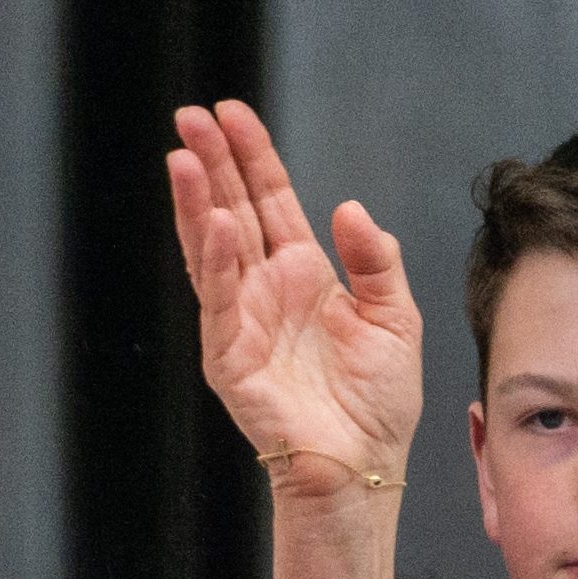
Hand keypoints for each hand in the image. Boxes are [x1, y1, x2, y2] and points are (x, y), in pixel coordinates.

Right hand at [164, 101, 425, 508]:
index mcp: (303, 273)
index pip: (269, 200)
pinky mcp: (229, 357)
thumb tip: (348, 208)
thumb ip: (376, 260)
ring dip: (197, 202)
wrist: (364, 464)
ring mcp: (241, 320)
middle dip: (211, 163)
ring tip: (182, 157)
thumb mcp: (395, 317)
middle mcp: (265, 289)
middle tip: (190, 115)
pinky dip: (216, 260)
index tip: (231, 113)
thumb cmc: (377, 403)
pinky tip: (215, 223)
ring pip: (212, 248)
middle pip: (232, 210)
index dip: (251, 156)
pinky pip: (219, 300)